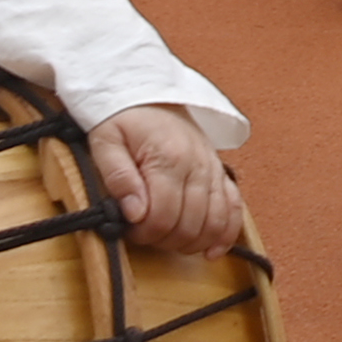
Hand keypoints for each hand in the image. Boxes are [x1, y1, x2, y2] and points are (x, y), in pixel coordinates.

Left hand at [87, 105, 246, 256]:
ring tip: (169, 242)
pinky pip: (235, 208)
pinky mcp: (220, 172)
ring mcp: (212, 169)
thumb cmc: (123, 117)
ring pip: (215, 222)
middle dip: (165, 240)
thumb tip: (134, 212)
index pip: (163, 215)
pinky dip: (226, 234)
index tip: (129, 230)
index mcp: (168, 157)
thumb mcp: (106, 142)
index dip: (145, 233)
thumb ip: (118, 177)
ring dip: (192, 242)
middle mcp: (197, 165)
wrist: (147, 90)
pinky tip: (211, 251)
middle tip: (144, 234)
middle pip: (190, 224)